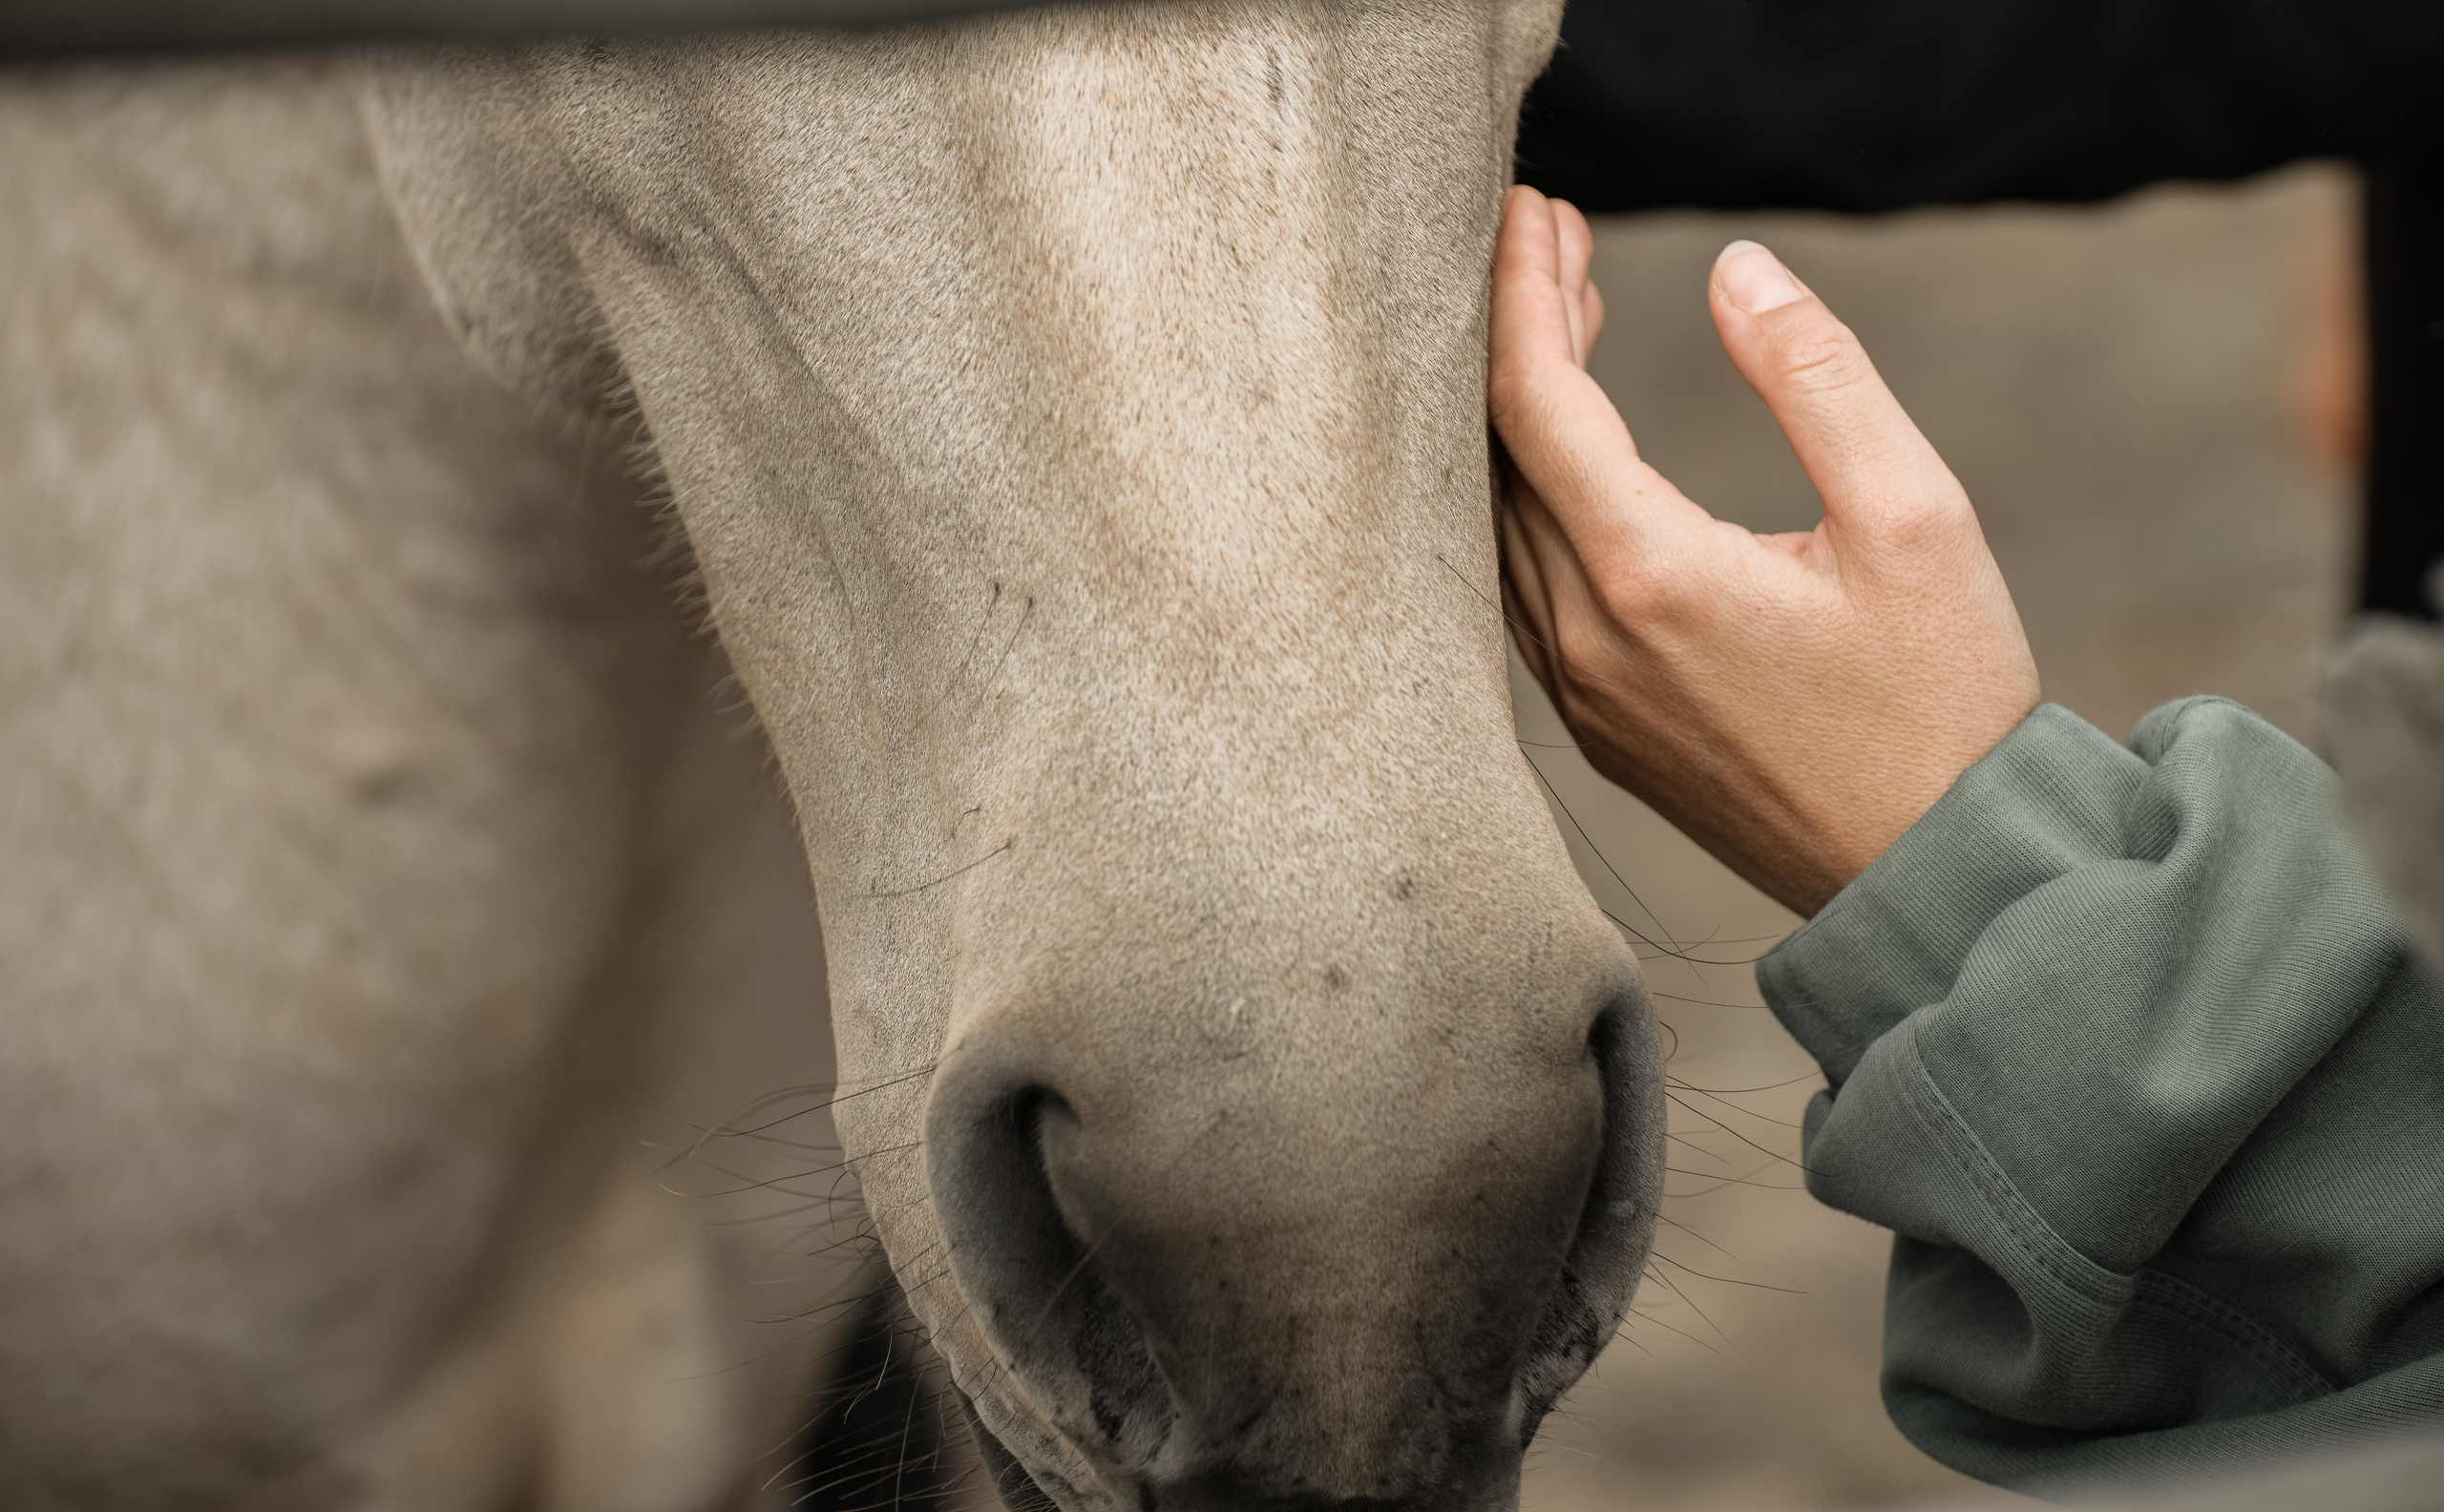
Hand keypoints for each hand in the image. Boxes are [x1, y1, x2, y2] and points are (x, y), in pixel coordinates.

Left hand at [1490, 186, 2039, 916]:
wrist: (1939, 876)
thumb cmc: (1944, 702)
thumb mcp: (1913, 514)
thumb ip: (1815, 376)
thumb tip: (1734, 269)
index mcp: (1650, 579)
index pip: (1533, 403)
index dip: (1518, 292)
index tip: (1529, 211)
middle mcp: (1584, 641)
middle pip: (1501, 454)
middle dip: (1516, 332)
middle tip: (1552, 240)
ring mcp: (1578, 694)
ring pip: (1499, 521)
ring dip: (1521, 414)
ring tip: (1568, 317)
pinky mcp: (1596, 726)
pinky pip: (1521, 582)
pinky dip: (1534, 493)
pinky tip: (1576, 451)